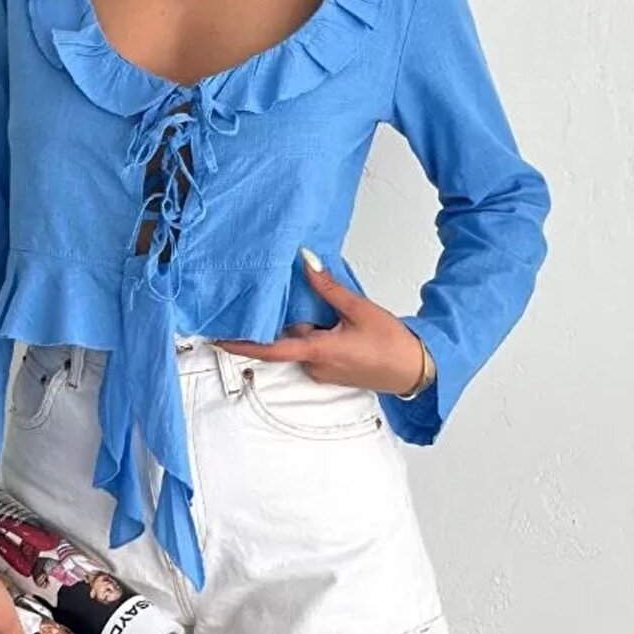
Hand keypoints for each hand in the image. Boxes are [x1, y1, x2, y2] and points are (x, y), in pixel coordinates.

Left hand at [212, 248, 432, 396]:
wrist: (416, 370)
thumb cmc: (391, 344)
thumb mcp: (358, 309)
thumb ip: (329, 287)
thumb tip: (306, 262)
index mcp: (317, 351)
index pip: (269, 349)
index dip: (241, 343)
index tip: (217, 337)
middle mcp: (315, 365)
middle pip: (286, 339)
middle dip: (282, 320)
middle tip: (275, 296)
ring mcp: (324, 371)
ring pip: (302, 342)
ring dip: (304, 325)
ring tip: (317, 304)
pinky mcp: (333, 371)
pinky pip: (314, 349)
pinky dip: (315, 332)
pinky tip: (331, 318)